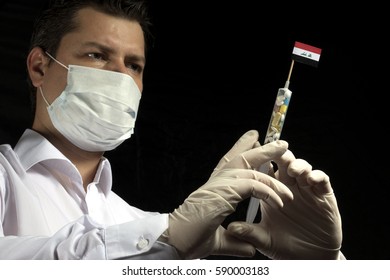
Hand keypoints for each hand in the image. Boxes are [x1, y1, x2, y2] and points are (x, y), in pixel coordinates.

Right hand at [160, 130, 292, 258]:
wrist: (174, 241)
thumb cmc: (189, 239)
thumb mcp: (219, 241)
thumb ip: (236, 241)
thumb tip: (249, 248)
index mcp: (215, 189)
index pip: (231, 164)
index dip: (243, 150)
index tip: (255, 140)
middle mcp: (216, 182)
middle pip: (241, 158)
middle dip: (261, 149)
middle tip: (280, 142)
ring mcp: (218, 185)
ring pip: (249, 167)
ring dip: (270, 164)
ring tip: (289, 163)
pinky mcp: (223, 193)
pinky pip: (252, 185)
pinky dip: (267, 190)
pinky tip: (279, 200)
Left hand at [227, 149, 342, 258]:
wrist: (311, 259)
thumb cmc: (286, 246)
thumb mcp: (265, 240)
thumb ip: (250, 233)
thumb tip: (230, 228)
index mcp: (271, 191)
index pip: (264, 169)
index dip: (260, 159)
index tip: (252, 151)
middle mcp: (289, 186)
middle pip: (284, 162)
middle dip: (279, 154)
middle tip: (276, 153)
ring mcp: (307, 190)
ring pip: (303, 167)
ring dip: (298, 164)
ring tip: (292, 170)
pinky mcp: (324, 197)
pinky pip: (322, 180)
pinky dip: (317, 176)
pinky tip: (310, 179)